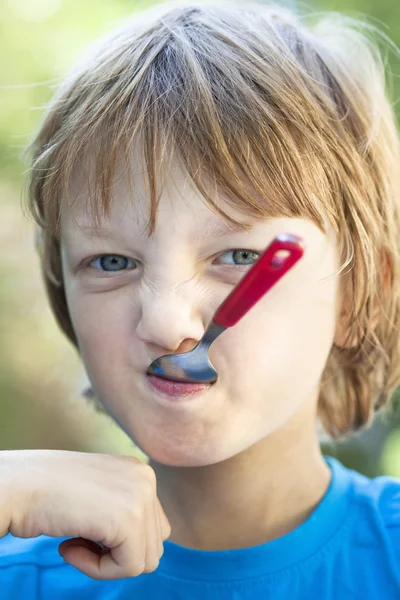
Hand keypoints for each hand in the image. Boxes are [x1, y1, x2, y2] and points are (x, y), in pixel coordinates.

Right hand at [0, 450, 170, 579]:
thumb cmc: (45, 492)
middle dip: (116, 553)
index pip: (153, 526)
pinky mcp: (129, 518)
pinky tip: (68, 547)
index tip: (84, 530)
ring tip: (73, 542)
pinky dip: (97, 569)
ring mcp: (140, 495)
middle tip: (77, 539)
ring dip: (106, 562)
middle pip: (153, 543)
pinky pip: (129, 567)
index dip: (118, 542)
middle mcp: (146, 477)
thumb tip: (145, 550)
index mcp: (139, 471)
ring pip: (145, 559)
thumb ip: (123, 509)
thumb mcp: (97, 493)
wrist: (17, 485)